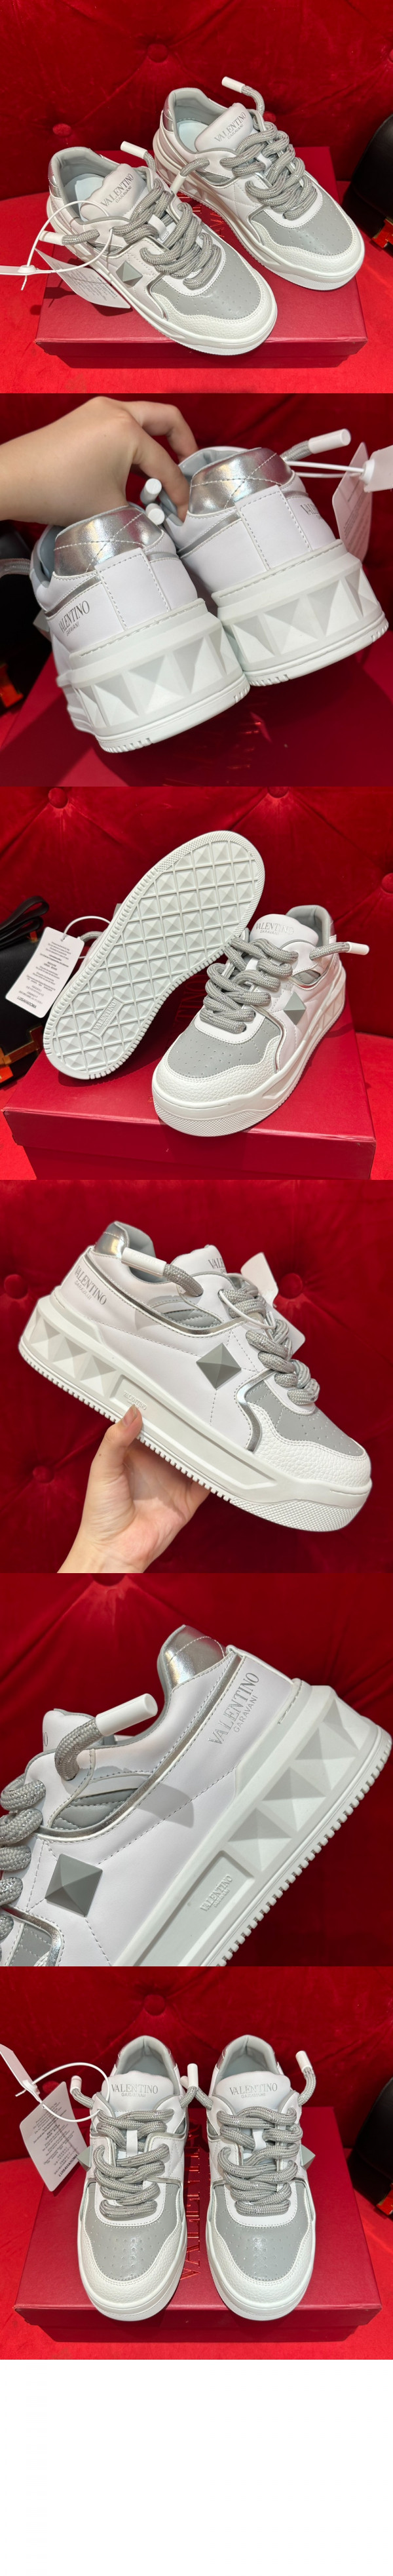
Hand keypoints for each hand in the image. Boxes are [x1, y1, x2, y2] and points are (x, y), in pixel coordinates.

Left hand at [0, 395, 196, 528]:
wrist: (16, 479)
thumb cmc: (60, 492)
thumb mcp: (111, 509)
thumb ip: (142, 512)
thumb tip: (156, 519)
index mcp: (129, 431)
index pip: (166, 466)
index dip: (178, 494)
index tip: (181, 514)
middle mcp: (118, 411)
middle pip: (167, 419)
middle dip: (184, 444)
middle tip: (188, 468)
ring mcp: (99, 408)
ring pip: (144, 418)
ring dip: (158, 442)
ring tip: (160, 472)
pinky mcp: (85, 415)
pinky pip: (123, 422)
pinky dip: (136, 440)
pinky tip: (132, 467)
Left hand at [59, 1406, 206, 1573]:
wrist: (115, 1550)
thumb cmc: (101, 1513)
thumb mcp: (102, 1469)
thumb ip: (115, 1440)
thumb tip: (132, 1413)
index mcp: (133, 1454)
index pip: (149, 1426)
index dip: (156, 1412)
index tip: (166, 1394)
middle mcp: (155, 1465)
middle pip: (176, 1439)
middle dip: (185, 1424)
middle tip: (196, 1404)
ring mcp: (173, 1481)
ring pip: (194, 1456)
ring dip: (203, 1444)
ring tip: (214, 1425)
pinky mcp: (187, 1499)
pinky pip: (207, 1481)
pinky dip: (217, 1471)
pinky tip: (223, 1457)